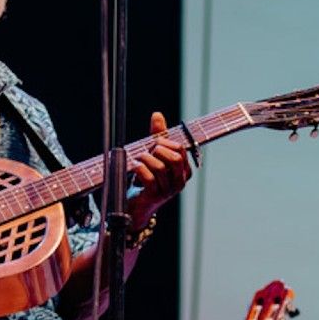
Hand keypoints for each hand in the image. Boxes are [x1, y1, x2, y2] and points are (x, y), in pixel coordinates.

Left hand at [127, 111, 192, 227]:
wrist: (135, 205)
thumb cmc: (146, 178)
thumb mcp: (153, 155)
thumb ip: (157, 136)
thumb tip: (157, 115)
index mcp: (184, 171)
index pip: (180, 149)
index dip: (165, 142)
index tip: (153, 144)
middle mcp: (179, 181)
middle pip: (174, 157)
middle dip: (157, 150)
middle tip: (146, 151)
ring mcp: (168, 191)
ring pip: (160, 166)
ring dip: (145, 158)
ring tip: (137, 159)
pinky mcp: (155, 196)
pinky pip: (148, 177)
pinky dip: (139, 168)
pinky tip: (134, 167)